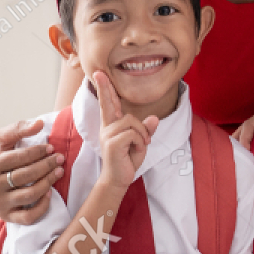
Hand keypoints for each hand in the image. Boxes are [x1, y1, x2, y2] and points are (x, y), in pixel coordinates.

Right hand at [0, 118, 64, 224]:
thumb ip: (17, 129)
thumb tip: (39, 123)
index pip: (19, 158)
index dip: (38, 151)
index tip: (51, 147)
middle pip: (26, 176)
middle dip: (47, 165)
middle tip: (60, 158)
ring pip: (30, 195)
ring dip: (48, 182)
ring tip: (59, 172)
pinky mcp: (6, 216)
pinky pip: (28, 217)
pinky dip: (42, 207)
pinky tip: (50, 193)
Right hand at [92, 71, 158, 190]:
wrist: (119, 180)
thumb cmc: (127, 160)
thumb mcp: (141, 143)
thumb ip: (146, 130)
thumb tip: (154, 118)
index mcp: (112, 125)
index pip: (109, 104)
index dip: (104, 89)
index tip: (99, 74)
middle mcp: (107, 127)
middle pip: (108, 103)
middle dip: (105, 87)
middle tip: (99, 73)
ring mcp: (108, 134)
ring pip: (131, 121)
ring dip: (142, 133)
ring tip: (141, 145)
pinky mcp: (111, 143)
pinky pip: (132, 133)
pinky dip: (140, 141)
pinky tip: (138, 150)